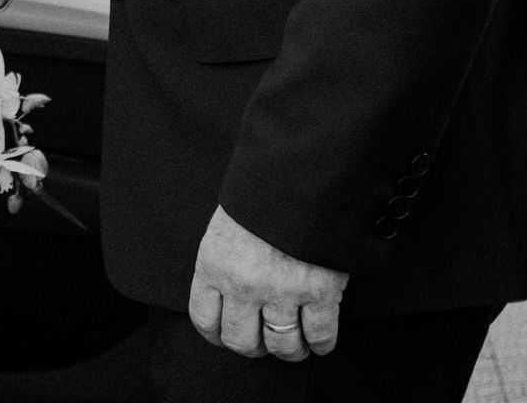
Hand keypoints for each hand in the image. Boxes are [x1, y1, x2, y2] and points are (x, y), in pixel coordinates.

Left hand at [189, 206, 346, 361]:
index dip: (217, 335)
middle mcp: (243, 285)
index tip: (226, 336)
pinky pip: (320, 335)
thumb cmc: (259, 198)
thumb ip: (222, 265)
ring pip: (282, 345)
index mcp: (213, 266)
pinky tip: (319, 342)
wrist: (299, 176)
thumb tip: (227, 300)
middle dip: (253, 347)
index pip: (205, 320)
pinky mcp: (320, 292)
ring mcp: (282, 291)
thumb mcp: (225, 229)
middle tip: (263, 342)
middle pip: (242, 341)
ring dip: (289, 351)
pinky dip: (321, 344)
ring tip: (295, 346)